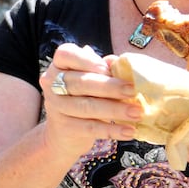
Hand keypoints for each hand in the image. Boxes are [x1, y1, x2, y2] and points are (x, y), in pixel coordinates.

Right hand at [41, 42, 140, 158]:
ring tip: (137, 113)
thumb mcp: (93, 79)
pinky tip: (128, 131)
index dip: (87, 60)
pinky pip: (90, 128)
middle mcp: (52, 83)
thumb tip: (122, 62)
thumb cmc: (84, 97)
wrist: (64, 133)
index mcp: (59, 65)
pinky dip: (112, 129)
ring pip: (87, 106)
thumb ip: (104, 68)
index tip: (108, 68)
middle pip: (80, 83)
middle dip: (109, 87)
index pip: (67, 54)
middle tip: (133, 91)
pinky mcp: (64, 128)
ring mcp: (56, 106)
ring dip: (115, 109)